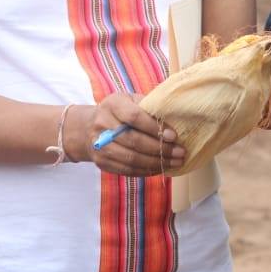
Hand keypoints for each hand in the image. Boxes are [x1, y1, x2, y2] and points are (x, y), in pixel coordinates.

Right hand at [67, 93, 185, 176]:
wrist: (90, 127)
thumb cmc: (120, 111)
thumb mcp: (132, 100)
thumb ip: (149, 108)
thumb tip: (175, 120)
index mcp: (112, 105)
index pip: (134, 117)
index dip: (154, 128)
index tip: (173, 136)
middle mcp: (102, 125)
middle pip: (134, 141)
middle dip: (160, 149)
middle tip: (180, 153)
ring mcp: (99, 146)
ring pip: (131, 159)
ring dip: (156, 163)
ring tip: (175, 163)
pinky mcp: (101, 163)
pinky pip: (127, 170)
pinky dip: (146, 171)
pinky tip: (161, 168)